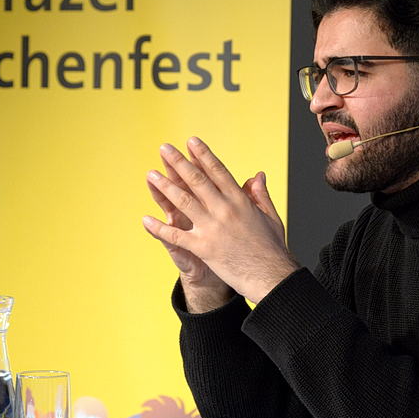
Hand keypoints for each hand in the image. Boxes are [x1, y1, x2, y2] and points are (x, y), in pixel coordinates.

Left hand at [143, 137, 298, 303]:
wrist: (270, 276)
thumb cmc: (272, 249)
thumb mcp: (270, 217)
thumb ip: (260, 195)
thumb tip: (258, 175)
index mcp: (240, 201)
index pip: (218, 171)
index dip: (203, 155)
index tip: (192, 142)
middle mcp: (225, 210)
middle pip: (197, 180)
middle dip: (179, 162)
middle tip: (165, 148)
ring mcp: (213, 228)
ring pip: (184, 202)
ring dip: (165, 187)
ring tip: (152, 174)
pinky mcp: (203, 248)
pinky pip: (176, 236)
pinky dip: (159, 229)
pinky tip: (146, 220)